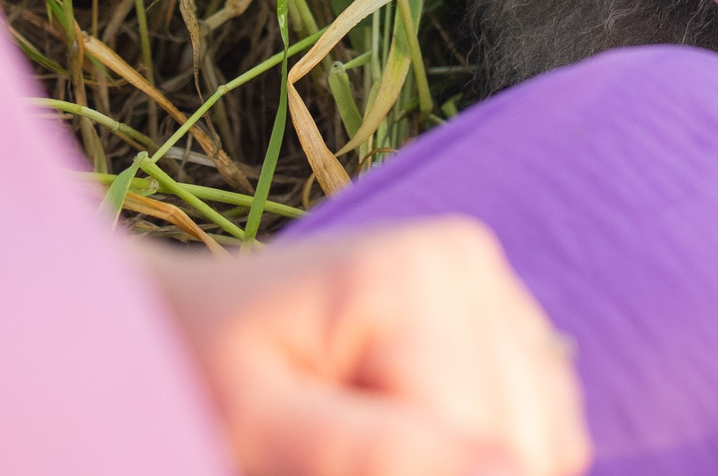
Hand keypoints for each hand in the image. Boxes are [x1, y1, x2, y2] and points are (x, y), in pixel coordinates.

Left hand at [139, 217, 590, 475]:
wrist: (171, 324)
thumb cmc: (190, 381)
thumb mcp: (252, 432)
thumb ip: (372, 456)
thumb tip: (515, 468)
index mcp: (410, 278)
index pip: (477, 444)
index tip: (314, 465)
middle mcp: (465, 262)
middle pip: (521, 439)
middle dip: (441, 471)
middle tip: (330, 453)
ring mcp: (487, 279)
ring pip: (547, 435)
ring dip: (468, 464)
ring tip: (370, 446)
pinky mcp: (497, 308)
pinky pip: (544, 415)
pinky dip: (489, 451)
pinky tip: (416, 442)